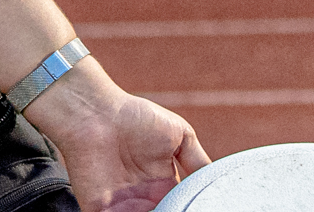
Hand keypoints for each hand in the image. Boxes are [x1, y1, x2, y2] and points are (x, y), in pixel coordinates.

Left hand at [23, 61, 208, 210]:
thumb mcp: (180, 135)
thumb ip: (199, 162)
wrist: (93, 111)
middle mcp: (144, 200)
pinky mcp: (100, 211)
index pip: (182, 209)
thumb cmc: (135, 117)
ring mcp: (123, 207)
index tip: (203, 210)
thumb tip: (219, 184)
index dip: (192, 210)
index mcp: (164, 186)